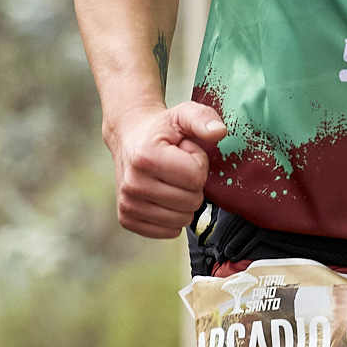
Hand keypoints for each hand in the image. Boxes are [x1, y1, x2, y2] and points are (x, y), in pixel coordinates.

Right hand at [105, 101, 226, 237]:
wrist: (130, 138)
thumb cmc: (163, 128)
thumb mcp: (184, 114)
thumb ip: (204, 118)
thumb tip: (220, 132)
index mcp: (146, 157)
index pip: (196, 177)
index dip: (199, 164)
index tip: (186, 153)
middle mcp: (132, 183)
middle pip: (191, 201)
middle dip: (193, 184)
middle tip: (179, 168)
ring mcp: (127, 204)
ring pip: (182, 220)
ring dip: (184, 201)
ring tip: (171, 180)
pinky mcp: (126, 219)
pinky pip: (168, 232)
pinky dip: (173, 217)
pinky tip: (163, 196)